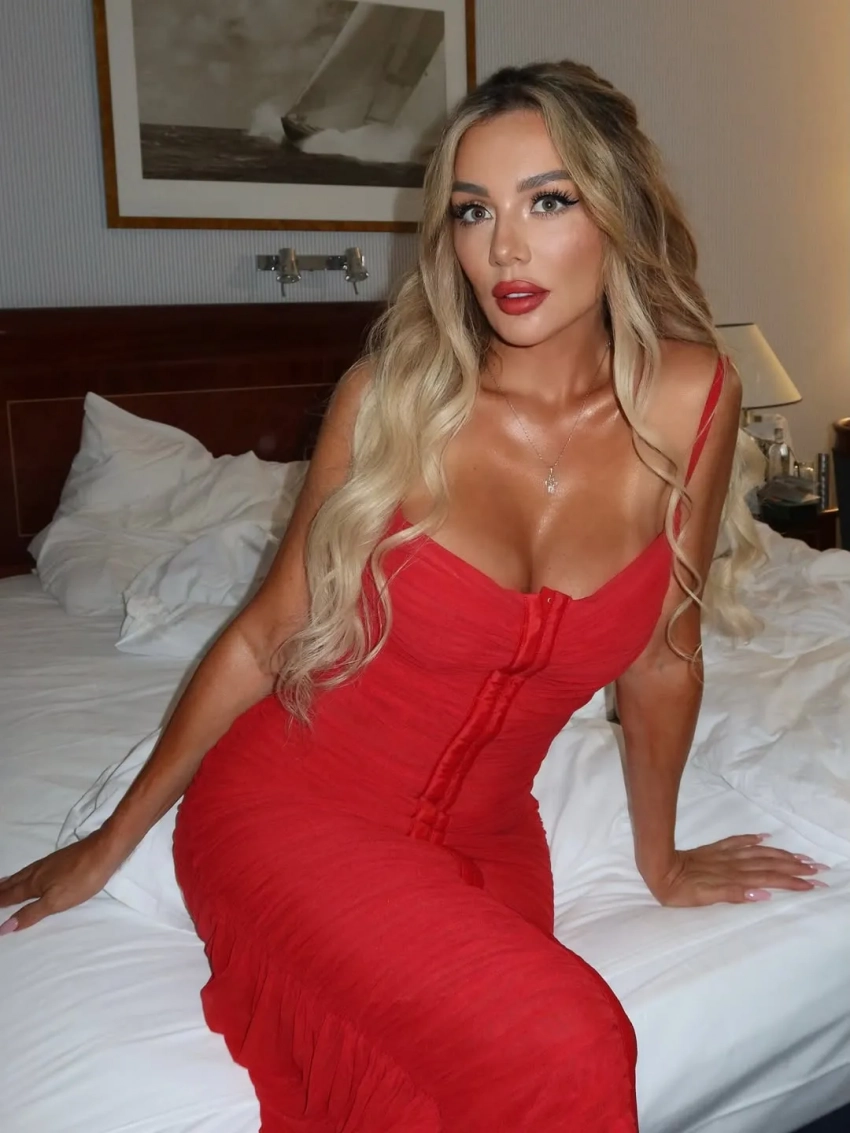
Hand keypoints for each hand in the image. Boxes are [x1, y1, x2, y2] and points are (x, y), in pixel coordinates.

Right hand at [0, 828, 126, 934]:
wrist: (104, 850)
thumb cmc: (81, 879)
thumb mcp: (55, 902)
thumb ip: (31, 913)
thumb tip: (4, 927)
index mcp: (33, 884)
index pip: (10, 896)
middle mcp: (37, 871)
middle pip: (13, 883)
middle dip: (0, 890)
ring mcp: (49, 863)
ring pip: (23, 874)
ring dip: (10, 881)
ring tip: (2, 884)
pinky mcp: (60, 859)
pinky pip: (33, 869)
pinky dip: (24, 874)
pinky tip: (31, 874)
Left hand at [644, 834, 829, 906]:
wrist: (656, 869)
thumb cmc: (678, 890)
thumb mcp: (704, 899)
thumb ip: (733, 894)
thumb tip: (763, 892)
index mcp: (732, 877)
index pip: (768, 878)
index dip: (791, 880)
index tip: (812, 883)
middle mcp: (731, 864)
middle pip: (768, 864)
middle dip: (794, 866)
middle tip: (818, 869)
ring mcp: (722, 855)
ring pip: (757, 853)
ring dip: (780, 854)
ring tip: (800, 856)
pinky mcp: (712, 850)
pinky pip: (736, 842)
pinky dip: (751, 839)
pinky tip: (763, 838)